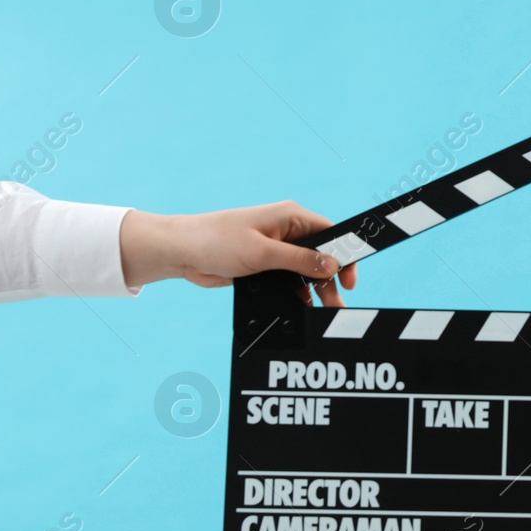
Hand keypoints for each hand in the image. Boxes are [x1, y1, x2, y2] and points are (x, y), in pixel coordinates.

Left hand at [120, 201, 358, 305]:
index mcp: (291, 217)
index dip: (345, 255)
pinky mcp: (265, 267)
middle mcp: (288, 232)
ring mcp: (277, 250)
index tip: (349, 278)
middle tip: (338, 303)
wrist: (181, 253)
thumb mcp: (262, 252)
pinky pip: (290, 283)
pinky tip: (303, 309)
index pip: (332, 233)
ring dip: (316, 291)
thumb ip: (300, 260)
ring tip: (324, 312)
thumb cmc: (215, 240)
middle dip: (331, 280)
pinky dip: (298, 296)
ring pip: (307, 272)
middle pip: (322, 257)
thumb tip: (332, 265)